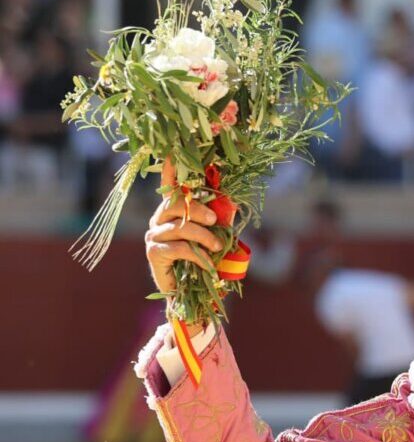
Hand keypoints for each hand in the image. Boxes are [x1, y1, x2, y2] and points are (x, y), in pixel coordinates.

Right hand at [144, 159, 222, 298]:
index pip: (169, 185)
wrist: (189, 292)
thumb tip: (232, 203)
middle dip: (199, 210)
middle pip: (176, 204)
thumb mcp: (212, 235)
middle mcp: (158, 218)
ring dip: (203, 236)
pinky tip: (206, 262)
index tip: (173, 149)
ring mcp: (154, 234)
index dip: (172, 168)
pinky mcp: (153, 252)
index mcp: (172, 210)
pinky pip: (178, 247)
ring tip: (216, 246)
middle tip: (216, 221)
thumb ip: (217, 219)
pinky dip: (196, 254)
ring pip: (180, 226)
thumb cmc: (202, 259)